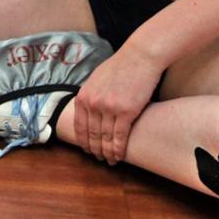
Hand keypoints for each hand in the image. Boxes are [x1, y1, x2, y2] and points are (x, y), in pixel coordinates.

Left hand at [72, 47, 161, 164]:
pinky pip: (119, 137)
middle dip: (95, 149)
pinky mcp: (125, 112)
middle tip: (99, 158)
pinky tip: (119, 156)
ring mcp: (108, 108)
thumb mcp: (96, 79)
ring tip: (110, 160)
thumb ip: (90, 95)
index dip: (83, 141)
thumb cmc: (120, 66)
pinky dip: (118, 149)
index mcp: (83, 96)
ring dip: (107, 152)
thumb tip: (87, 109)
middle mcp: (93, 103)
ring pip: (105, 138)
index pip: (79, 126)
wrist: (139, 57)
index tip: (87, 149)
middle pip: (91, 134)